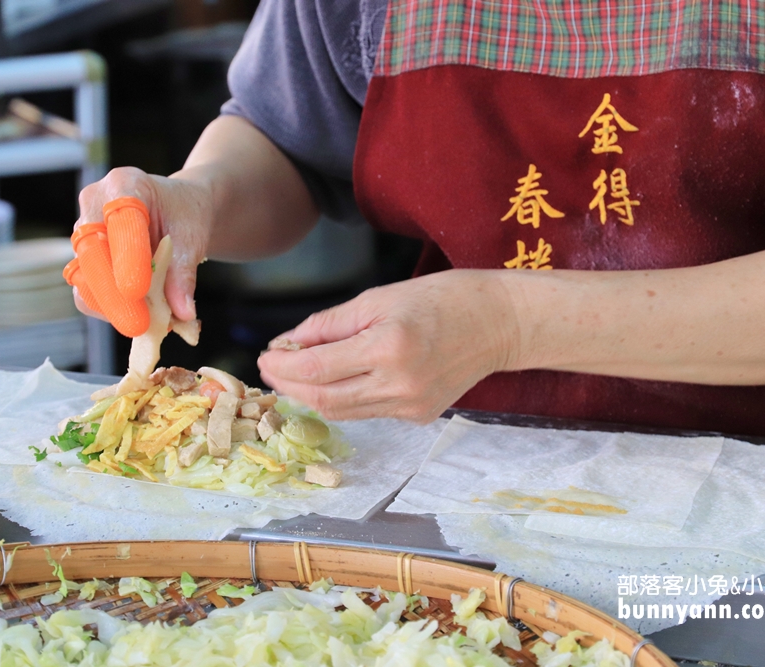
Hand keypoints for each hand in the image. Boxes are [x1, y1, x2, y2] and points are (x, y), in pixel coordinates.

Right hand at [73, 166, 212, 326]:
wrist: (177, 210)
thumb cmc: (185, 215)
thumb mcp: (193, 237)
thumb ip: (184, 273)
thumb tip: (183, 312)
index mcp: (124, 185)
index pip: (120, 220)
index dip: (126, 256)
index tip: (137, 290)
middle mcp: (95, 205)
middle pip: (92, 252)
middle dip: (112, 294)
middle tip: (136, 325)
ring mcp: (84, 233)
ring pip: (84, 277)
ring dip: (110, 306)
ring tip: (143, 325)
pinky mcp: (83, 261)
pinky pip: (85, 292)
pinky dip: (108, 310)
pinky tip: (135, 317)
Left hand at [257, 270, 519, 421]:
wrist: (500, 323)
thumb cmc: (442, 299)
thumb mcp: (379, 298)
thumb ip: (330, 324)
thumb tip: (290, 344)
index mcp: (388, 347)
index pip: (315, 370)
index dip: (281, 367)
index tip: (264, 356)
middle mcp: (398, 384)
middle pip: (323, 399)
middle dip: (289, 385)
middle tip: (272, 367)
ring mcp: (410, 406)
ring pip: (342, 412)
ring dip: (311, 395)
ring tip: (294, 374)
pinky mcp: (418, 416)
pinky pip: (367, 412)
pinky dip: (342, 398)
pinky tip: (332, 380)